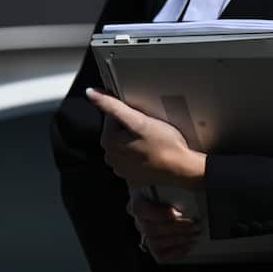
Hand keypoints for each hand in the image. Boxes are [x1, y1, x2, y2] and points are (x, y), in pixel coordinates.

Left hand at [90, 88, 205, 187]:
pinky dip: (140, 158)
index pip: (112, 117)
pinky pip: (133, 162)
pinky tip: (152, 155)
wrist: (181, 169)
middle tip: (151, 129)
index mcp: (108, 142)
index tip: (144, 118)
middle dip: (131, 129)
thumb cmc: (164, 144)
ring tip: (153, 141)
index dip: (130, 114)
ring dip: (135, 143)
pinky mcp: (133, 178)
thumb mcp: (140, 120)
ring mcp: (121, 170)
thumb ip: (114, 106)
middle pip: (118, 133)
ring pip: (125, 147)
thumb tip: (90, 93)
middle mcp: (111, 157)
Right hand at [127, 188, 200, 262]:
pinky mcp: (154, 246)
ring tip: (194, 233)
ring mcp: (146, 234)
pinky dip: (175, 253)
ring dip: (178, 239)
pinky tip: (188, 246)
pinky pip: (160, 254)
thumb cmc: (176, 187)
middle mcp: (140, 219)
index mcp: (140, 199)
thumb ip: (180, 181)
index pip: (140, 209)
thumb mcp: (175, 181)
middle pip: (151, 228)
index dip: (158, 213)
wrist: (178, 199)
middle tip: (195, 224)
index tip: (176, 213)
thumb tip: (198, 179)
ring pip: (155, 242)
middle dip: (176, 228)